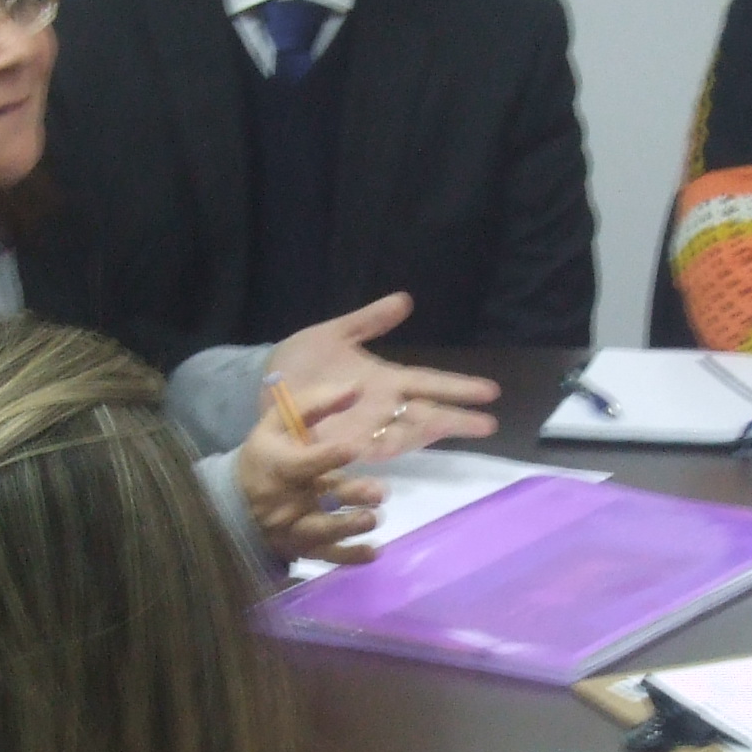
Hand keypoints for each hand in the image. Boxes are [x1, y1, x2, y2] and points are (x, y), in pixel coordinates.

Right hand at [237, 380, 386, 562]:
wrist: (236, 499)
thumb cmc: (265, 453)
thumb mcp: (280, 422)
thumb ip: (316, 403)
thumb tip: (357, 388)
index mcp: (280, 466)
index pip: (305, 463)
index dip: (329, 456)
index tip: (354, 448)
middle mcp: (286, 500)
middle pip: (320, 500)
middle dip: (351, 496)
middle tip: (379, 491)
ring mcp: (293, 527)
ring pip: (323, 531)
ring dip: (351, 526)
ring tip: (375, 518)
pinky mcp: (302, 547)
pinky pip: (326, 556)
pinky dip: (350, 557)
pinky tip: (374, 552)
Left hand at [266, 293, 498, 459]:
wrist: (261, 384)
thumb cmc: (300, 361)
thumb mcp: (335, 334)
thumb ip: (369, 321)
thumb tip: (405, 300)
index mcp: (385, 381)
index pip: (429, 384)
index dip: (458, 388)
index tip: (490, 391)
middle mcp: (380, 408)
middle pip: (426, 414)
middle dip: (456, 419)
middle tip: (489, 424)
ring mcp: (362, 429)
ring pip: (403, 434)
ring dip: (426, 433)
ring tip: (450, 429)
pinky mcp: (339, 445)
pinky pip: (365, 451)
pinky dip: (381, 450)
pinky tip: (398, 448)